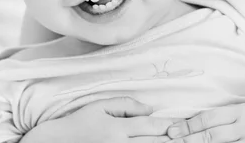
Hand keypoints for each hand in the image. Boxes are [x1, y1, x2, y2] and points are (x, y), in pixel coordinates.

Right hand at [21, 97, 177, 142]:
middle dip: (172, 139)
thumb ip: (126, 104)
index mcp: (117, 128)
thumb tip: (150, 109)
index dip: (169, 125)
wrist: (56, 142)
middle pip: (154, 142)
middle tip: (188, 136)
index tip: (181, 124)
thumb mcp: (100, 106)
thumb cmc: (78, 123)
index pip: (151, 126)